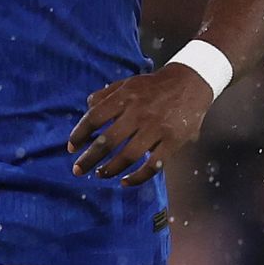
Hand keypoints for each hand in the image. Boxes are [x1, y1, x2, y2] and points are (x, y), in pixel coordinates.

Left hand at [65, 64, 213, 185]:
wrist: (191, 82)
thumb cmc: (154, 85)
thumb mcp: (129, 82)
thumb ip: (107, 93)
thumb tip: (88, 105)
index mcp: (125, 97)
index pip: (95, 118)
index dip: (80, 134)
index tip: (71, 147)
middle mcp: (139, 113)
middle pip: (108, 141)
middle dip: (89, 158)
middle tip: (77, 170)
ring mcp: (157, 129)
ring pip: (128, 156)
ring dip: (110, 169)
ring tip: (100, 174)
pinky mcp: (173, 142)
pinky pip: (152, 166)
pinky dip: (137, 177)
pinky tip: (125, 182)